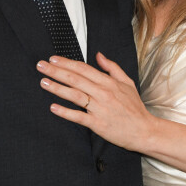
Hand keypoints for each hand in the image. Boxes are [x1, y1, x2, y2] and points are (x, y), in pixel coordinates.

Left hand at [36, 52, 154, 150]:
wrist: (144, 130)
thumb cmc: (134, 107)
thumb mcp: (127, 82)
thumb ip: (112, 67)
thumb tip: (98, 55)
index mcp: (108, 82)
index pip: (83, 68)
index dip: (67, 63)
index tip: (53, 59)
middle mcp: (102, 93)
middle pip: (75, 79)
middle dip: (56, 71)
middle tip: (41, 66)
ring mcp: (99, 108)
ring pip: (75, 95)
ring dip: (57, 88)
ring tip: (43, 82)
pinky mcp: (97, 124)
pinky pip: (79, 117)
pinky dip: (65, 112)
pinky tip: (53, 108)